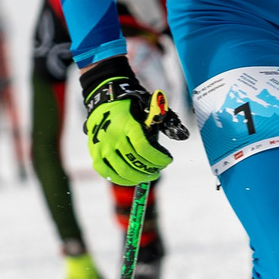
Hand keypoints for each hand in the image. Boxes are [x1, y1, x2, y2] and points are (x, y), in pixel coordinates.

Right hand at [80, 55, 191, 185]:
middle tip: (158, 170)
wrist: (103, 99)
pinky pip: (107, 173)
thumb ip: (164, 121)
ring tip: (148, 175)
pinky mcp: (94, 153)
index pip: (144, 148)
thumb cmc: (131, 106)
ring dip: (139, 177)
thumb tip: (184, 136)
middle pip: (135, 162)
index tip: (168, 160)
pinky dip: (121, 179)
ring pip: (122, 171)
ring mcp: (101, 146)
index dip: (159, 159)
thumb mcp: (148, 107)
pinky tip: (132, 178)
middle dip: (151, 169)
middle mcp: (112, 136)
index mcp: (127, 124)